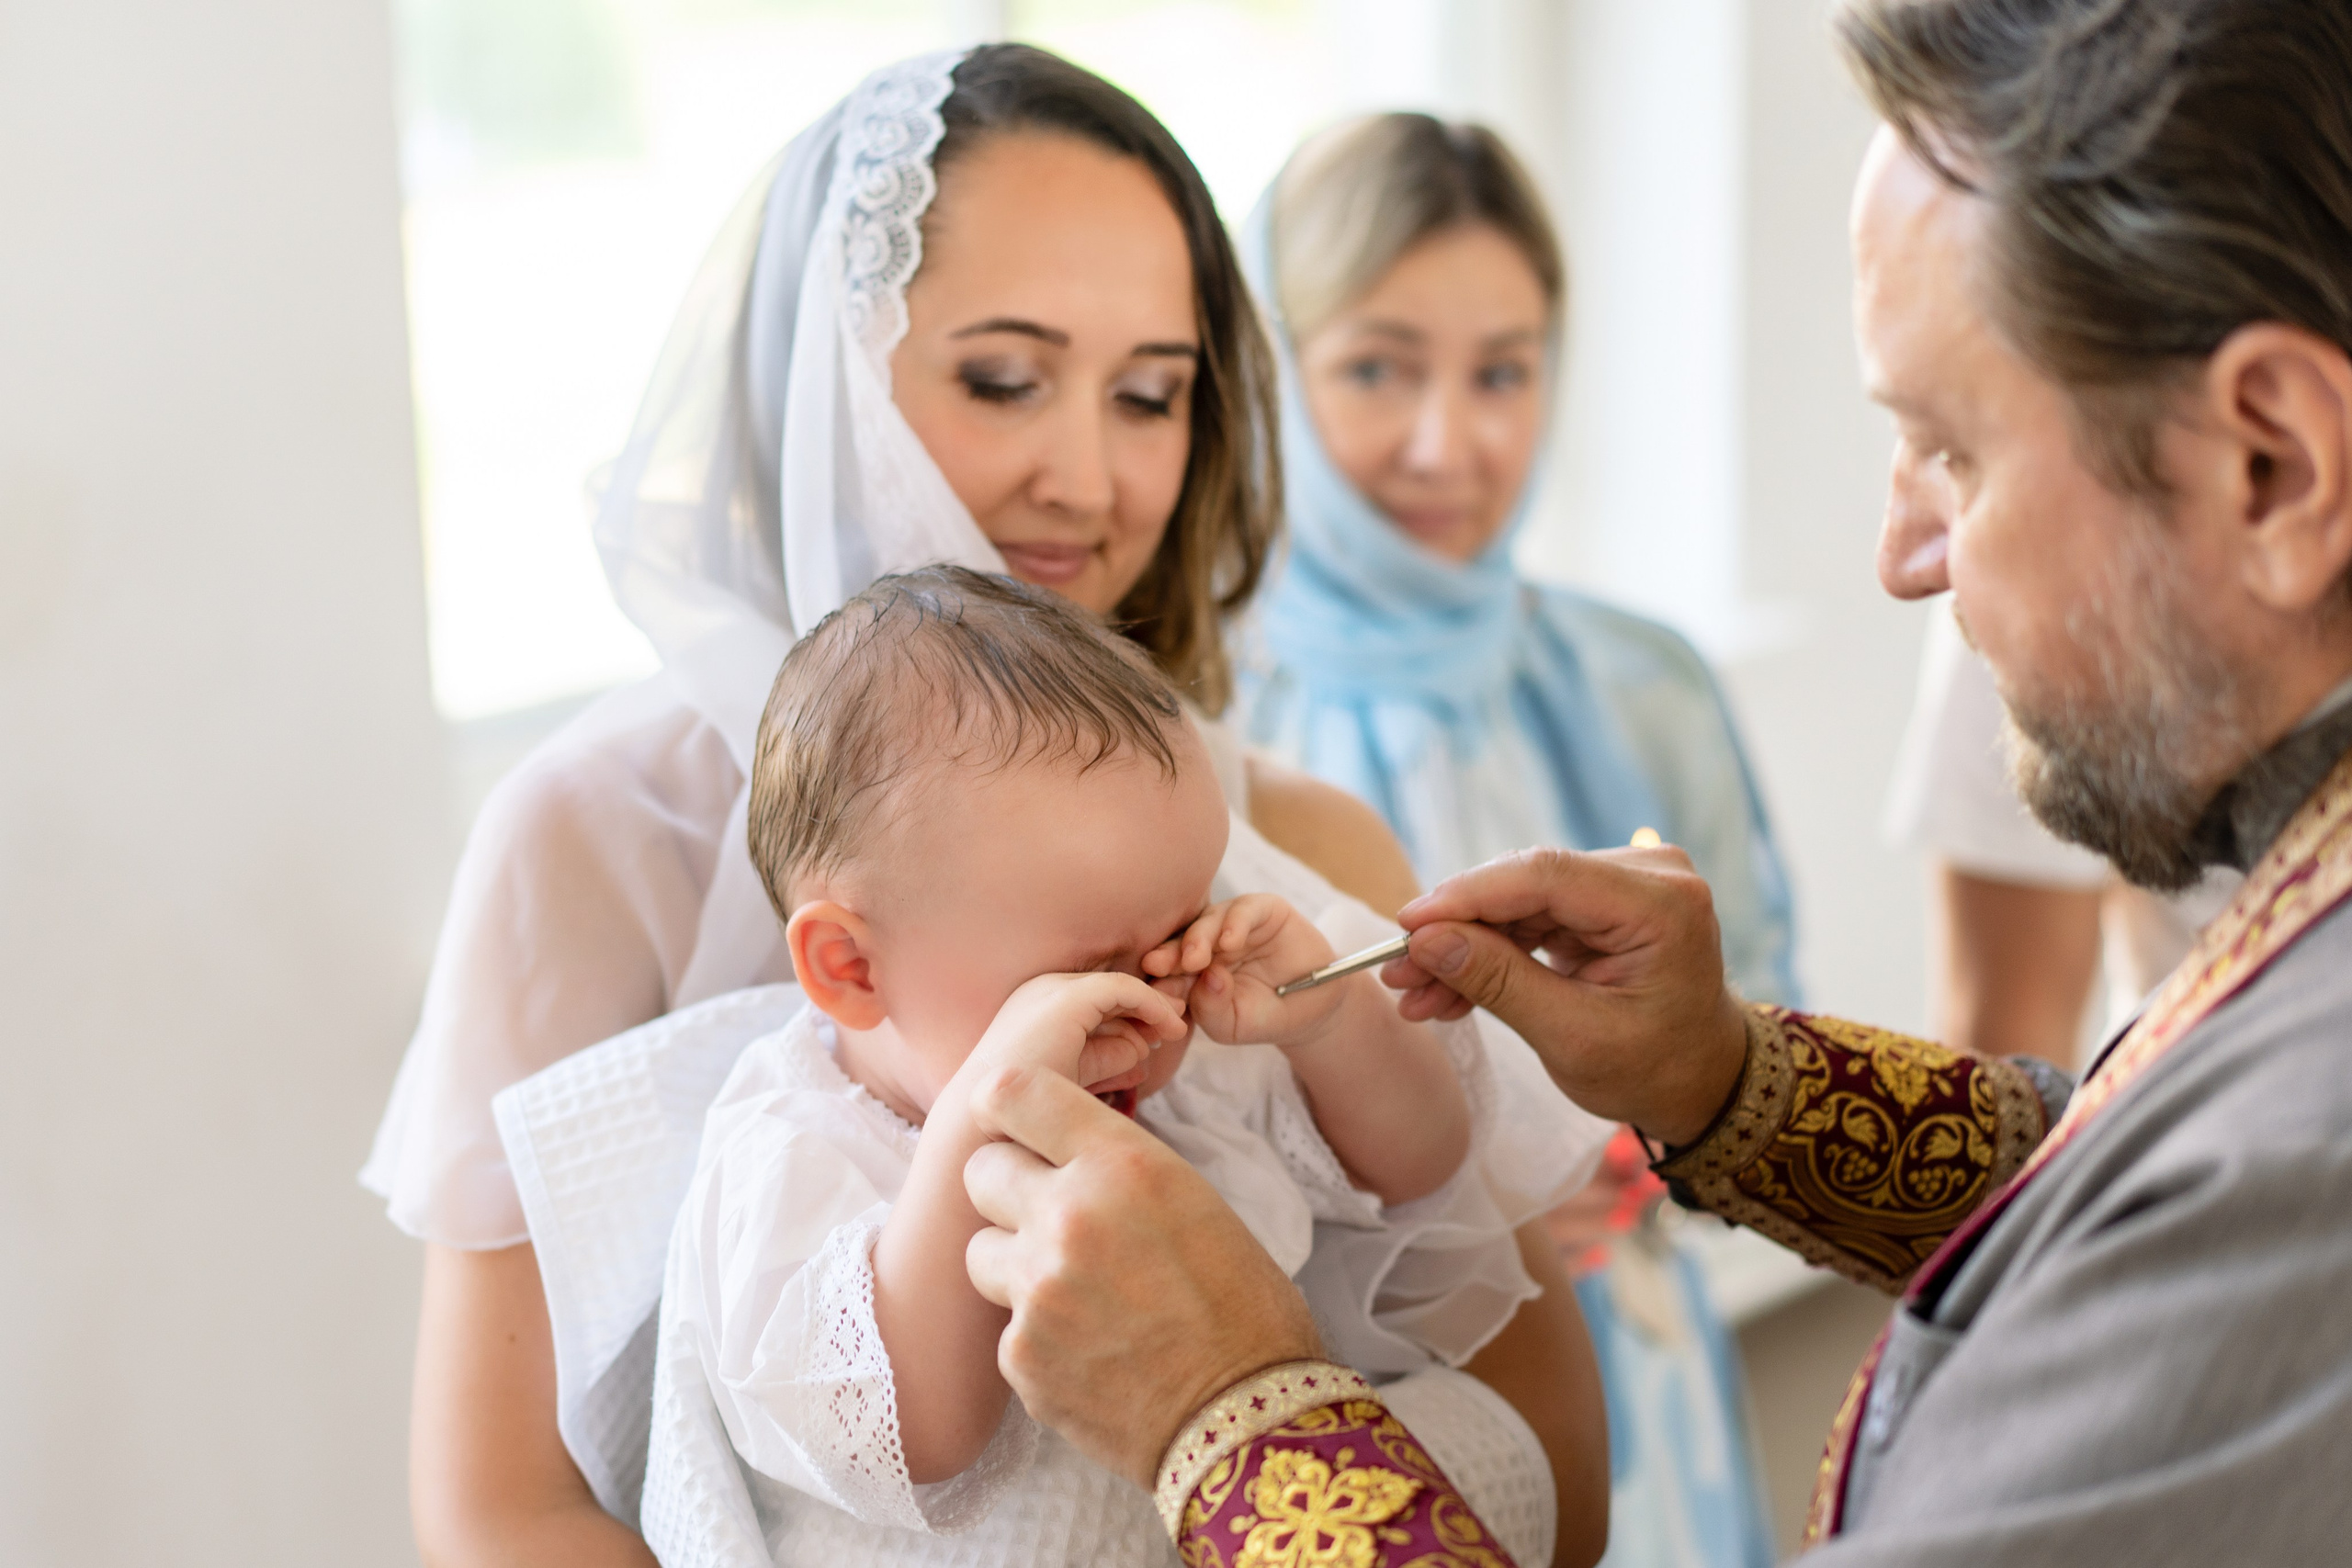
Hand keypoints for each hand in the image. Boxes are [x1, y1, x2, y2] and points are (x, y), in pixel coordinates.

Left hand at [962, 1064, 1321, 1488]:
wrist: (1248, 1418)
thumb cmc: (1241, 1305)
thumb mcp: (1193, 1201)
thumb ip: (1115, 1172)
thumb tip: (1060, 1158)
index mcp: (1123, 1165)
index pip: (1014, 1093)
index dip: (1005, 1105)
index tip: (1012, 1123)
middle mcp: (1069, 1217)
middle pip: (981, 1170)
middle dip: (1008, 1187)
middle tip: (1049, 1215)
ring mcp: (1037, 1291)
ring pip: (981, 1251)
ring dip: (1015, 1264)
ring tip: (1076, 1293)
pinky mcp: (1021, 1357)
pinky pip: (1006, 1326)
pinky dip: (1038, 1336)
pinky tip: (1092, 1351)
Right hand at [966, 970, 1190, 1096]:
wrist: (986, 1126)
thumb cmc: (1026, 1112)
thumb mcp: (1077, 1074)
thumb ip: (1107, 1055)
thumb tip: (1142, 1045)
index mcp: (1037, 1004)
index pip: (1098, 996)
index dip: (1135, 1009)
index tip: (1164, 1032)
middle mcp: (1041, 988)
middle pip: (1110, 987)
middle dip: (1148, 1002)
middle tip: (1178, 1023)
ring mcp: (1051, 990)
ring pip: (1120, 987)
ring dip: (1152, 1005)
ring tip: (1178, 1028)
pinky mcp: (1066, 1000)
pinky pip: (1124, 990)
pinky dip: (1152, 1004)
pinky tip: (1171, 1027)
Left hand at [1142, 894, 1340, 1048]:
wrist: (1313, 1009)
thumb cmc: (1264, 1017)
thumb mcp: (1233, 1025)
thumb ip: (1212, 1009)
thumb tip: (1205, 977)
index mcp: (1191, 970)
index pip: (1169, 971)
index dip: (1160, 980)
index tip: (1152, 992)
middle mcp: (1208, 942)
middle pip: (1182, 941)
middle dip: (1169, 954)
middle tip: (1158, 966)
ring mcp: (1234, 924)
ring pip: (1208, 920)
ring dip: (1198, 938)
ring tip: (1195, 959)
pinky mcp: (1263, 910)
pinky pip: (1245, 909)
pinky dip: (1235, 923)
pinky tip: (1230, 942)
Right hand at [1381, 844, 1748, 1147]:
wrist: (1705, 1084)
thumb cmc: (1655, 1071)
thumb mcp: (1573, 1038)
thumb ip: (1499, 983)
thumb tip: (1424, 942)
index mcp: (1662, 904)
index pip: (1544, 875)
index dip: (1466, 896)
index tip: (1406, 927)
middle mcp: (1651, 874)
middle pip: (1526, 884)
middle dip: (1457, 930)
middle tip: (1398, 972)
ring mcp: (1629, 883)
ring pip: (1520, 902)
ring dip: (1465, 946)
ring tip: (1413, 991)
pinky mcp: (1607, 901)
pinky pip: (1532, 916)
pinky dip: (1491, 951)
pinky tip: (1446, 988)